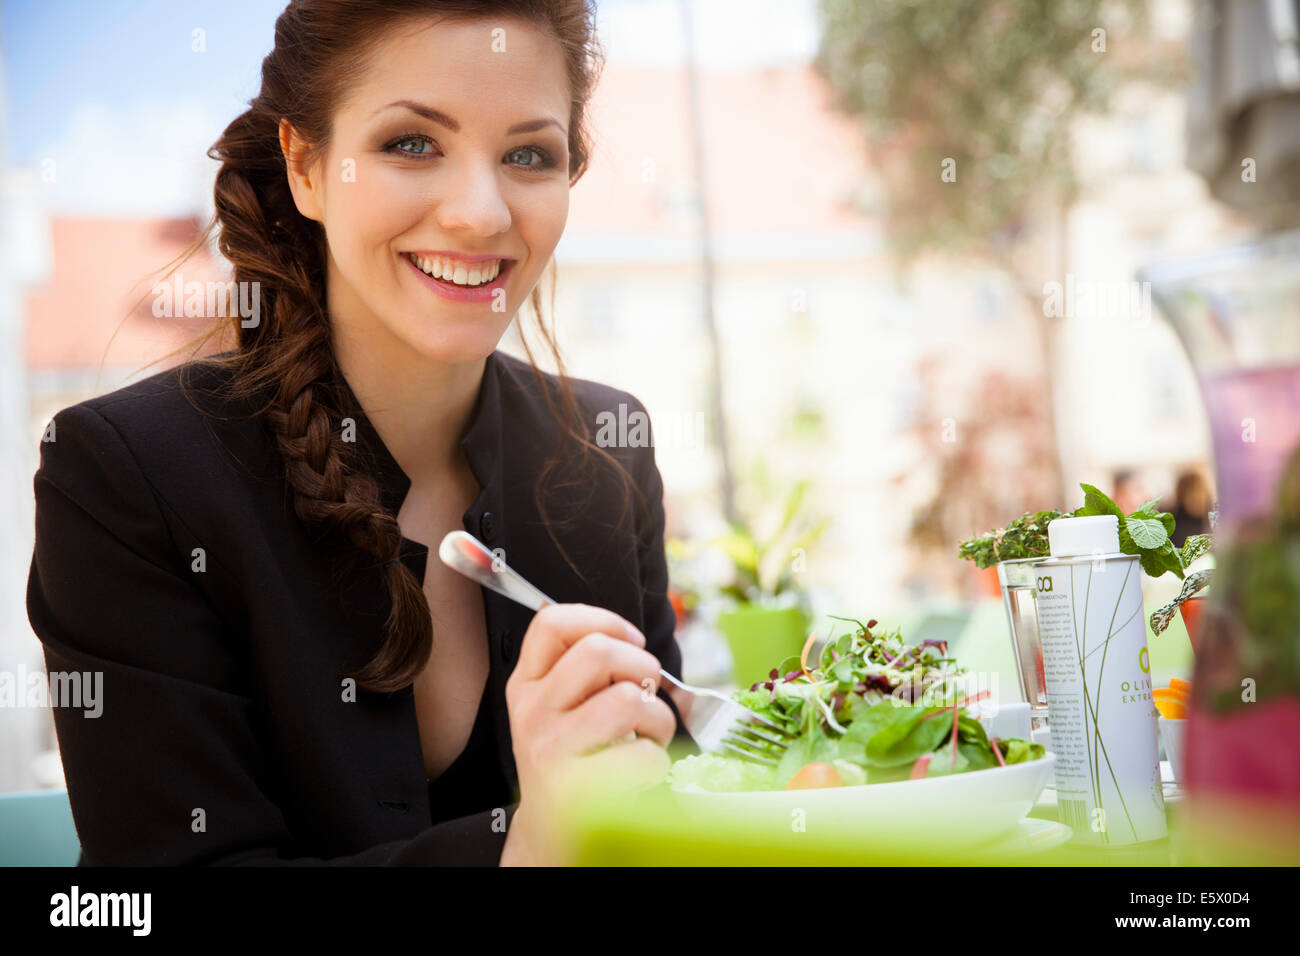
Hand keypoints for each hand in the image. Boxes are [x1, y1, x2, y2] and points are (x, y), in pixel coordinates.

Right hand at [499, 603, 674, 864]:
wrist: (551, 836)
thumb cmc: (571, 762)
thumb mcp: (558, 710)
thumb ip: (583, 672)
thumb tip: (637, 646)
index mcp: (526, 684)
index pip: (551, 623)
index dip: (603, 619)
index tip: (631, 641)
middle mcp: (532, 712)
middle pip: (598, 652)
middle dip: (643, 666)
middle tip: (647, 693)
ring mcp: (549, 750)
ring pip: (627, 700)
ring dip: (657, 717)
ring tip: (650, 736)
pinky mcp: (574, 790)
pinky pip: (642, 755)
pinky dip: (658, 762)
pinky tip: (643, 770)